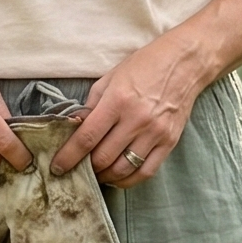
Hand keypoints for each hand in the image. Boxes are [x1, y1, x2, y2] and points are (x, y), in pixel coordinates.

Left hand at [51, 35, 207, 187]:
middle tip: (77, 169)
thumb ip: (91, 105)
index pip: (87, 138)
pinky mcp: (169, 142)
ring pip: (123, 169)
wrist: (184, 62)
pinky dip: (128, 180)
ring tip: (96, 173)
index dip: (68, 157)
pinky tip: (117, 176)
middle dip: (85, 168)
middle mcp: (137, 120)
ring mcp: (155, 133)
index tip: (57, 167)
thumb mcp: (110, 78)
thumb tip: (73, 129)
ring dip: (105, 176)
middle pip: (103, 158)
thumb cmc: (144, 66)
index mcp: (117, 101)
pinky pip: (146, 171)